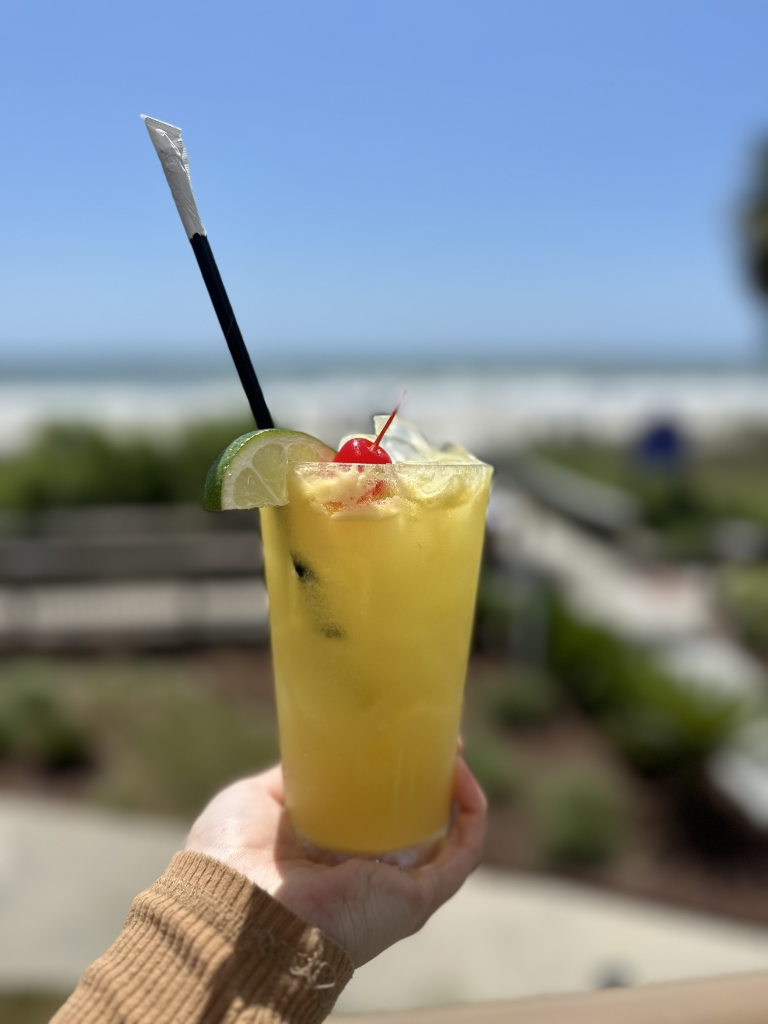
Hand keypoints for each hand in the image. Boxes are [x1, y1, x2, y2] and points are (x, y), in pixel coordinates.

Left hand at [185, 757, 486, 966]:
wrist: (231, 907)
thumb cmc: (230, 860)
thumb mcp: (261, 800)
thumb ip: (294, 776)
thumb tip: (316, 744)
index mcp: (334, 854)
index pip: (379, 812)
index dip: (398, 774)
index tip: (407, 736)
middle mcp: (371, 874)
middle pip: (419, 819)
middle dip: (433, 776)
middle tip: (438, 735)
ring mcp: (397, 887)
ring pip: (447, 832)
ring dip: (458, 787)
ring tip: (453, 746)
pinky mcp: (416, 898)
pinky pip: (463, 853)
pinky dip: (472, 814)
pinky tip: (463, 776)